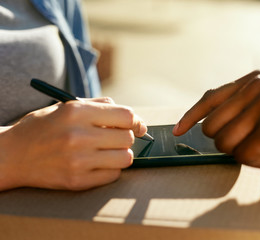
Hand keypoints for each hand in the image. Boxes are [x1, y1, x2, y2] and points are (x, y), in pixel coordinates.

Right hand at [0, 97, 146, 190]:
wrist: (11, 155)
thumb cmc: (43, 127)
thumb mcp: (67, 106)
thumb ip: (100, 106)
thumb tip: (133, 118)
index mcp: (77, 112)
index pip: (126, 116)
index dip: (135, 121)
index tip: (136, 126)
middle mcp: (78, 135)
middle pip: (128, 138)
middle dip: (125, 137)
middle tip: (114, 139)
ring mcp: (78, 161)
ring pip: (125, 158)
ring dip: (121, 154)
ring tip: (106, 152)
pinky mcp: (76, 181)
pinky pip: (113, 175)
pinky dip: (111, 169)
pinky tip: (97, 164)